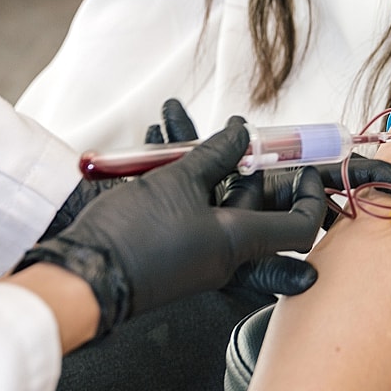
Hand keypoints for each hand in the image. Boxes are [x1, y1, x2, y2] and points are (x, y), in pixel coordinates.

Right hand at [15, 117, 326, 334]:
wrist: (81, 274)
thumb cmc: (135, 234)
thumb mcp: (178, 182)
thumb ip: (215, 155)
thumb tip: (244, 135)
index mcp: (238, 242)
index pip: (298, 227)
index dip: (309, 196)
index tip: (304, 167)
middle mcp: (223, 250)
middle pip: (253, 203)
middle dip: (247, 161)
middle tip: (237, 128)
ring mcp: (195, 246)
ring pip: (212, 195)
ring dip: (200, 156)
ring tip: (175, 115)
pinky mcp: (167, 241)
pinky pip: (183, 201)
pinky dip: (173, 169)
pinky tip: (154, 134)